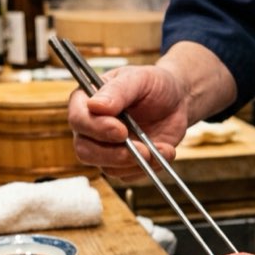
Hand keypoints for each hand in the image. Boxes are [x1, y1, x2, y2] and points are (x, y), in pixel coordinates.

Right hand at [67, 64, 190, 181]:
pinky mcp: (123, 163)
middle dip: (114, 154)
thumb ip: (117, 90)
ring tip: (161, 148)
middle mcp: (91, 128)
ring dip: (136, 162)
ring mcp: (105, 148)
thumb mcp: (138, 78)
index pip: (78, 119)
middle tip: (142, 149)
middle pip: (85, 150)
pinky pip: (128, 175)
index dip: (96, 129)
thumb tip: (95, 106)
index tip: (121, 131)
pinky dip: (149, 168)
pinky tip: (165, 151)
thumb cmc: (153, 84)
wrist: (176, 101)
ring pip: (107, 168)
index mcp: (86, 101)